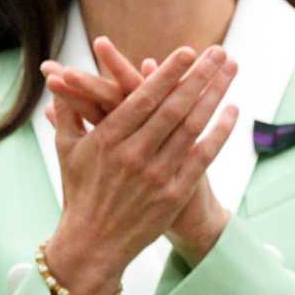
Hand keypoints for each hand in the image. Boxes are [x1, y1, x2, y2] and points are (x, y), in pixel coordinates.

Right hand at [42, 44, 237, 294]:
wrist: (93, 244)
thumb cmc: (80, 191)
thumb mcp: (67, 150)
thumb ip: (68, 112)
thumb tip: (60, 78)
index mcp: (107, 139)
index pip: (142, 98)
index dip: (166, 74)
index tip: (187, 51)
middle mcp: (133, 155)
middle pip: (174, 107)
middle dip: (199, 76)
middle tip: (219, 51)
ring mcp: (156, 175)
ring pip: (193, 127)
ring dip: (215, 95)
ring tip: (231, 71)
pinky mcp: (174, 193)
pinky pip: (203, 156)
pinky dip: (220, 132)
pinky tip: (234, 110)